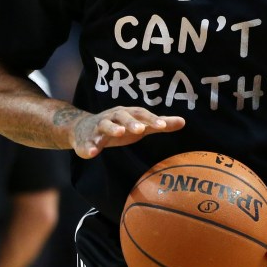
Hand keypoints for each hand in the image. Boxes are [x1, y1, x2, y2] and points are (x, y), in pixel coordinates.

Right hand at [69, 106, 184, 158]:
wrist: (83, 128)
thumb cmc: (118, 126)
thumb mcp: (139, 125)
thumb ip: (158, 124)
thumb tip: (183, 121)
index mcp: (127, 114)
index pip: (141, 114)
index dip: (151, 118)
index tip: (163, 125)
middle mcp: (112, 117)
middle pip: (122, 116)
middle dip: (131, 122)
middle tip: (141, 129)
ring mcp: (98, 128)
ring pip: (104, 125)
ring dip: (112, 128)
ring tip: (119, 133)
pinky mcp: (87, 140)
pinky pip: (87, 143)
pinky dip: (89, 147)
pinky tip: (92, 153)